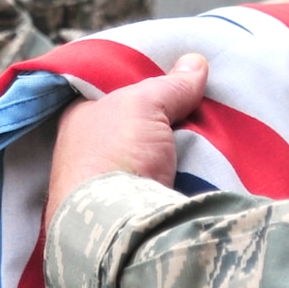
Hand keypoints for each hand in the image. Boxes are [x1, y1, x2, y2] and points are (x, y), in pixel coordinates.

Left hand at [45, 53, 208, 232]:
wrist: (114, 225)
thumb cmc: (114, 152)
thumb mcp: (145, 103)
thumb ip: (170, 85)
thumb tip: (195, 63)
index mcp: (79, 121)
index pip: (110, 97)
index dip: (140, 91)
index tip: (172, 87)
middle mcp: (85, 153)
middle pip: (134, 130)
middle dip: (161, 126)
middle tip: (197, 114)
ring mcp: (103, 189)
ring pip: (148, 161)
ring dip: (172, 157)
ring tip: (209, 144)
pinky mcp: (124, 217)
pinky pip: (157, 191)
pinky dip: (177, 184)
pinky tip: (201, 176)